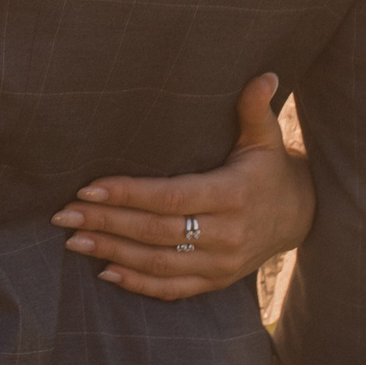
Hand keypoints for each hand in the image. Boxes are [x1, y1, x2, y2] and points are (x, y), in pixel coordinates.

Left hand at [50, 74, 312, 299]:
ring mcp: (221, 264)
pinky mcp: (216, 281)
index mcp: (232, 195)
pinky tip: (105, 272)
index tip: (87, 186)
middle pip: (155, 231)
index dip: (128, 193)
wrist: (302, 217)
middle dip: (106, 222)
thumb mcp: (266, 138)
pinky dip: (138, 283)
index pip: (171, 197)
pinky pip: (173, 289)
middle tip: (63, 214)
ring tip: (73, 240)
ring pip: (158, 263)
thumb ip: (255, 108)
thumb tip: (266, 75)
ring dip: (112, 252)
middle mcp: (226, 234)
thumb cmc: (270, 170)